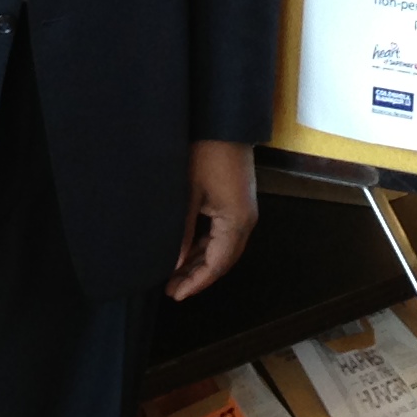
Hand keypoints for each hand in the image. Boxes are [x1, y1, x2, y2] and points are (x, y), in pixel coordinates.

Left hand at [165, 140, 257, 299]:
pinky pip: (223, 234)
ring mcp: (243, 211)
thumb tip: (175, 262)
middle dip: (198, 276)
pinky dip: (206, 247)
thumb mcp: (188, 194)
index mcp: (237, 222)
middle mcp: (245, 221)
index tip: (175, 294)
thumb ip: (183, 232)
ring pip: (223, 248)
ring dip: (201, 263)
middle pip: (222, 260)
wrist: (223, 122)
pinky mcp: (237, 202)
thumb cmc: (205, 154)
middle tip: (171, 290)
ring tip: (175, 275)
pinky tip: (188, 252)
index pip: (217, 264)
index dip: (196, 282)